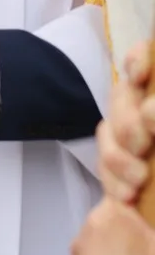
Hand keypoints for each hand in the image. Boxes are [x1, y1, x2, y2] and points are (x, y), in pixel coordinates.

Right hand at [97, 41, 154, 203]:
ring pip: (107, 132)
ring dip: (118, 157)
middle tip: (143, 146)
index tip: (140, 76)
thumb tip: (150, 111)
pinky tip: (127, 196)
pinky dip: (112, 181)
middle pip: (120, 96)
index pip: (145, 58)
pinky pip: (104, 167)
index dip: (137, 59)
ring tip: (139, 179)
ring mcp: (137, 139)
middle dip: (126, 123)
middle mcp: (149, 112)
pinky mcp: (124, 170)